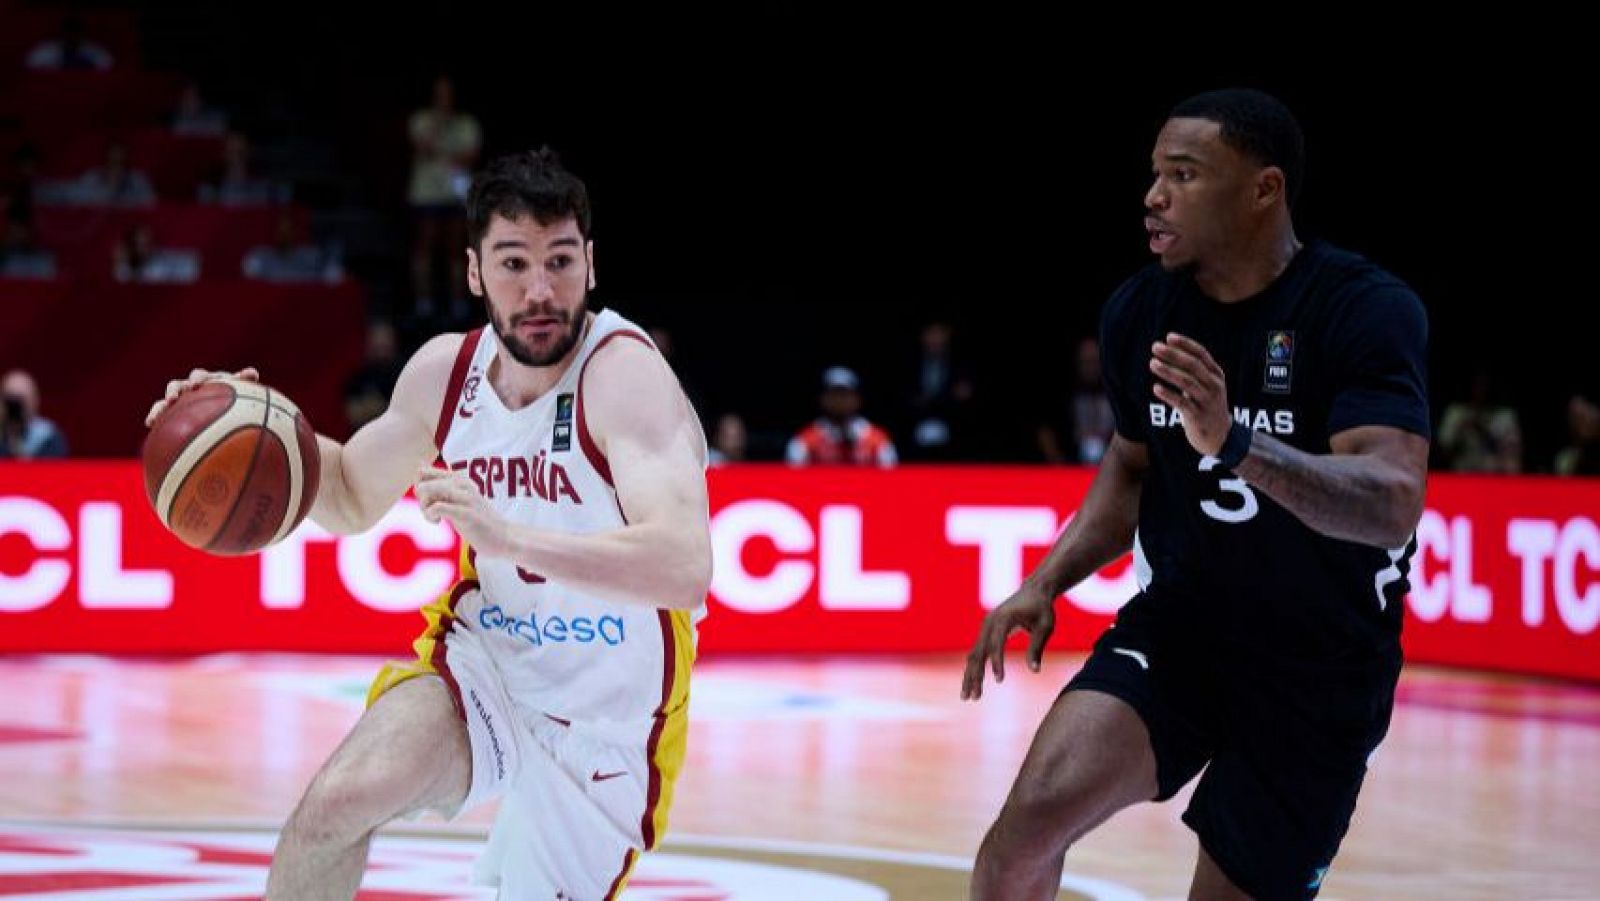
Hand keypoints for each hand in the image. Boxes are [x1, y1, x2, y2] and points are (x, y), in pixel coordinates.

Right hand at [145, 367, 258, 426]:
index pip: (200, 376)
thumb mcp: (239, 392)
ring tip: (157, 414)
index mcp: (206, 381)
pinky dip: (155, 415)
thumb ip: (244, 383)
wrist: (224, 409)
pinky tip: (149, 423)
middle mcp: (190, 388)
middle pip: (178, 385)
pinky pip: (160, 412)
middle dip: (174, 390)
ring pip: (166, 399)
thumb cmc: (233, 399)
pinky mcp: (171, 410)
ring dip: (161, 404)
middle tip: (173, 398)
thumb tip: (252, 372)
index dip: (198, 379)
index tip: (197, 385)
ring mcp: (179, 398)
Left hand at [415, 466, 510, 557]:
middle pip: (422, 482)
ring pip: (427, 491)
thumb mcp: (458, 498)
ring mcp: (464, 497)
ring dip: (424, 508)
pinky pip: (437, 507)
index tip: (429, 501)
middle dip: (420, 499)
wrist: (504, 537)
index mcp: (459, 478)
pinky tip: (438, 522)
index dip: (419, 487)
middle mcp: (462, 483)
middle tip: (430, 512)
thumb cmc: (478, 519)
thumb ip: (440, 484)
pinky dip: (431, 515)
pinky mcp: (465, 513)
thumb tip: (419, 467)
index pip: (424, 472)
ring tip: (433, 518)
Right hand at [961, 584, 1056, 700]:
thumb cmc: (1041, 609)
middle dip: (975, 676)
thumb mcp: (1045, 627)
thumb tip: (1035, 671)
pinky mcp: (986, 632)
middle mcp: (989, 622)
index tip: (1000, 680)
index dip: (997, 662)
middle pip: (979, 652)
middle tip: (973, 698)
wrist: (1033, 591)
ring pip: (974, 655)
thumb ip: (1037, 647)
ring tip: (968, 697)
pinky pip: (977, 653)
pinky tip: (972, 684)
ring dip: (970, 676)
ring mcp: (985, 627)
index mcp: (1003, 618)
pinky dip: (974, 669)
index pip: (997, 643)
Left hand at [1150, 333, 1230, 456]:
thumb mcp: (1206, 385)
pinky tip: (1156, 388)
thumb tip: (1168, 351)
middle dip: (1173, 355)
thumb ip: (1193, 370)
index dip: (1185, 344)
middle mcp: (1214, 386)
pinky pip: (1182, 403)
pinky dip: (1168, 395)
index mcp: (1216, 375)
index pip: (1201, 354)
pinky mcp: (1198, 416)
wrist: (1221, 436)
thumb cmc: (1207, 405)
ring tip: (1152, 363)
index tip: (1168, 337)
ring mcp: (1207, 401)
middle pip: (1193, 365)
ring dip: (1168, 371)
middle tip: (1155, 347)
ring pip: (1187, 382)